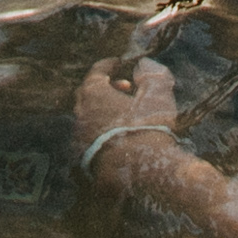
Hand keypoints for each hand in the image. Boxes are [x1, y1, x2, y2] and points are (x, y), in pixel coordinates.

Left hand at [68, 56, 177, 170]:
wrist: (138, 175)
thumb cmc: (148, 130)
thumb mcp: (157, 96)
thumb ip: (151, 75)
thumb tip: (143, 66)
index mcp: (93, 94)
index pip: (96, 72)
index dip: (108, 65)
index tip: (118, 62)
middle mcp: (80, 115)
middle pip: (88, 94)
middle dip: (106, 88)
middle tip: (125, 89)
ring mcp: (79, 139)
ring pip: (88, 117)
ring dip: (104, 112)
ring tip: (125, 116)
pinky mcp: (82, 160)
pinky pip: (90, 138)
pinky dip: (102, 132)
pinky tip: (119, 138)